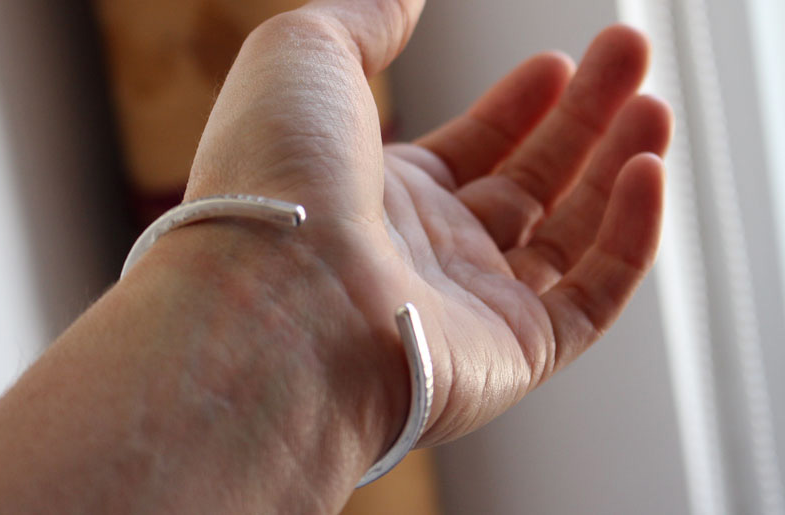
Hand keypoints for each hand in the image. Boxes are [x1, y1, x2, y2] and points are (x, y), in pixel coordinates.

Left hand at [185, 0, 670, 447]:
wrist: (277, 309)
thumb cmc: (276, 180)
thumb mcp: (307, 59)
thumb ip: (368, 17)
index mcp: (383, 193)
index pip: (471, 147)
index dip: (517, 104)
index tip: (556, 61)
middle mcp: (429, 253)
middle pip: (529, 182)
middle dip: (583, 117)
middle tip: (627, 55)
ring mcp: (472, 306)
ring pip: (569, 238)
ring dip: (615, 168)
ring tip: (653, 107)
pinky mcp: (514, 354)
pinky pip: (592, 297)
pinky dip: (628, 237)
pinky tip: (647, 173)